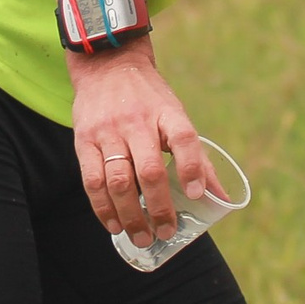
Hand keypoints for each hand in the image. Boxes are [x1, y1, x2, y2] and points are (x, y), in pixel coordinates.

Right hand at [68, 44, 216, 245]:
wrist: (107, 66)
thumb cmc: (149, 100)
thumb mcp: (176, 117)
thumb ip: (196, 158)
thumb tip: (221, 198)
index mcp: (167, 113)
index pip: (184, 138)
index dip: (191, 168)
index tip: (196, 195)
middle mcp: (137, 121)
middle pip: (149, 170)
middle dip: (159, 208)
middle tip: (166, 232)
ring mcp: (108, 131)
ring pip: (118, 181)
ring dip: (130, 215)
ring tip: (142, 237)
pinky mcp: (84, 140)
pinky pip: (91, 180)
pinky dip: (102, 208)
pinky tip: (113, 225)